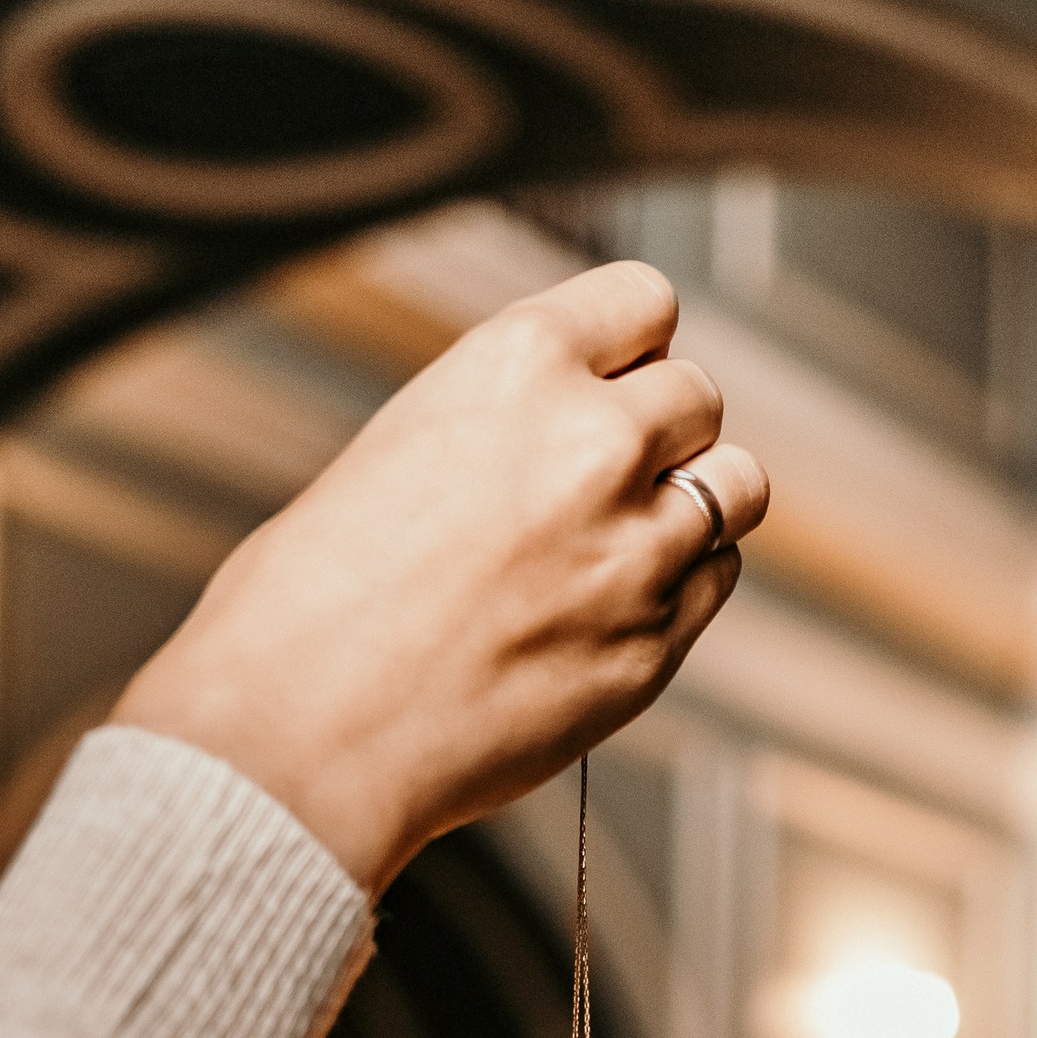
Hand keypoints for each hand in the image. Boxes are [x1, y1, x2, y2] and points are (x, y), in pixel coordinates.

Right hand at [116, 261, 767, 892]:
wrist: (300, 736)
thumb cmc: (304, 608)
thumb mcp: (392, 453)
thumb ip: (495, 430)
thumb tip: (542, 442)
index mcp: (515, 365)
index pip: (644, 300)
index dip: (630, 344)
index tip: (616, 375)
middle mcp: (593, 444)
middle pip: (698, 396)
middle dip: (662, 429)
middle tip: (607, 477)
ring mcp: (636, 549)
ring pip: (736, 487)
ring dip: (696, 502)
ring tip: (627, 538)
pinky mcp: (653, 645)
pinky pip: (715, 581)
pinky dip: (682, 586)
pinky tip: (611, 608)